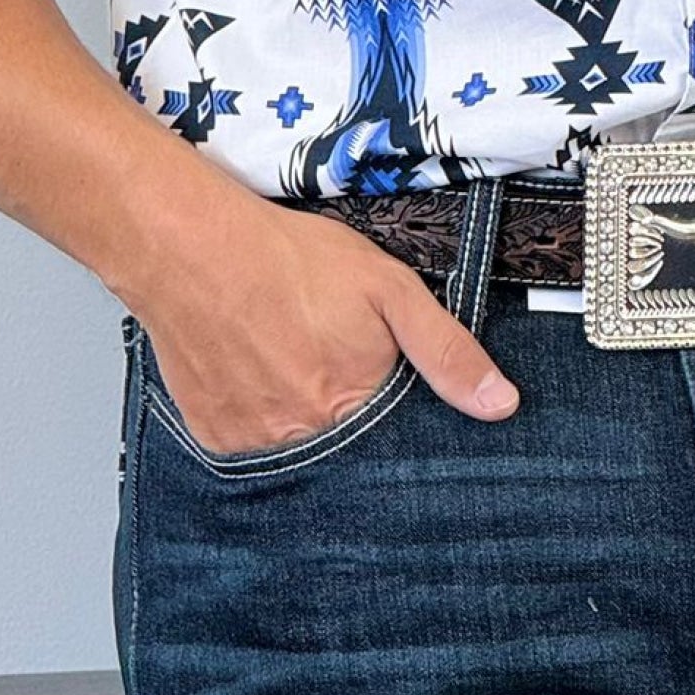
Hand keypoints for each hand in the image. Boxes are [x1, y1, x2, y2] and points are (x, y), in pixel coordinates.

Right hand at [126, 176, 519, 452]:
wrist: (193, 248)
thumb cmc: (291, 260)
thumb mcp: (389, 288)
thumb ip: (446, 350)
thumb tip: (501, 405)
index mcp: (356, 407)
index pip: (392, 440)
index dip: (388, 407)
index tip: (371, 376)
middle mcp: (306, 439)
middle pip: (343, 446)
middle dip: (342, 410)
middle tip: (318, 353)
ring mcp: (255, 444)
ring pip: (295, 445)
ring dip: (297, 411)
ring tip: (285, 353)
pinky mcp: (215, 437)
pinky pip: (248, 442)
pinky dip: (256, 411)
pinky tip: (254, 365)